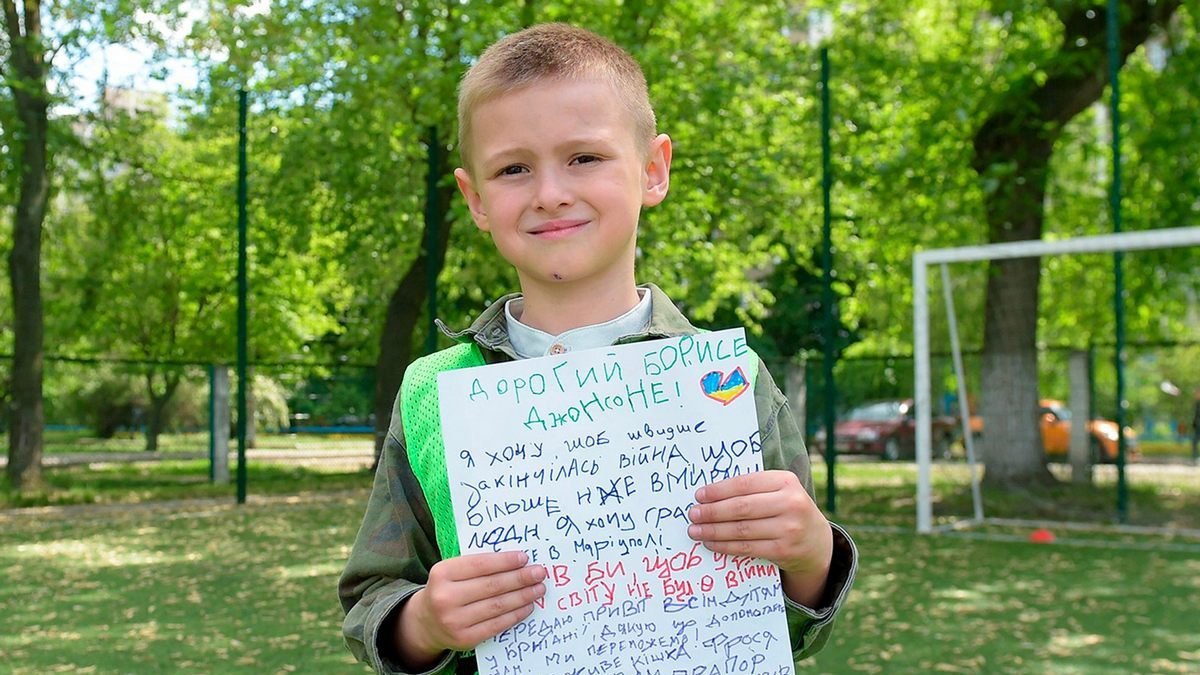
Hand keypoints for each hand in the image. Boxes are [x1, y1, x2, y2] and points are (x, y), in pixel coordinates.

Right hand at [395, 551, 546, 667]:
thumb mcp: (452, 572)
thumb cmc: (447, 589)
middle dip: (520, 578)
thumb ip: (478, 565)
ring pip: (497, 606)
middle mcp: (445, 598)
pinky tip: (528, 606)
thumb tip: (517, 561)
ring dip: (522, 596)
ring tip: (538, 588)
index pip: (480, 564)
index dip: (505, 561)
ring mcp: (454, 621)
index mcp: (442, 573)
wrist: (427, 622)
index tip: (524, 558)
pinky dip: (515, 614)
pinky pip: (496, 624)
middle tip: (539, 573)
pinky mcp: (464, 639)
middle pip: (492, 586)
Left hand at [687, 470, 832, 606]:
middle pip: (742, 507)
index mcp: (786, 481)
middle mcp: (791, 503)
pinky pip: (747, 548)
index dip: (719, 490)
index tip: (699, 495)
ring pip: (742, 530)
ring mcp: (789, 529)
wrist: (816, 541)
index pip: (745, 484)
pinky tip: (711, 543)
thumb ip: (753, 488)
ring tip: (695, 530)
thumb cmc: (787, 510)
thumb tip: (709, 494)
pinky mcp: (784, 551)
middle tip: (693, 514)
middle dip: (712, 512)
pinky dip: (725, 546)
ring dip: (714, 531)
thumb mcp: (779, 491)